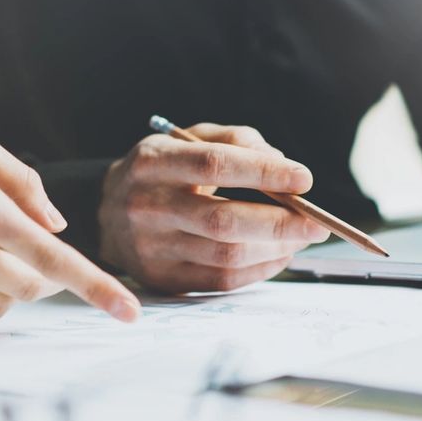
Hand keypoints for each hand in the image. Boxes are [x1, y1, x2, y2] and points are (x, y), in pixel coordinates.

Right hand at [99, 123, 330, 292]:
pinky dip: (260, 270)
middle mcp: (146, 206)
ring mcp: (151, 248)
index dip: (264, 172)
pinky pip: (221, 281)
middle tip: (316, 223)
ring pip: (226, 255)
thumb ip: (236, 140)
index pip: (215, 165)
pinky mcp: (161, 279)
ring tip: (301, 237)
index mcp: (153, 162)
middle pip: (223, 220)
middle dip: (280, 222)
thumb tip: (282, 164)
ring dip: (276, 249)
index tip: (304, 179)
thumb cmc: (161, 171)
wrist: (105, 212)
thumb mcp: (187, 139)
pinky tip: (278, 255)